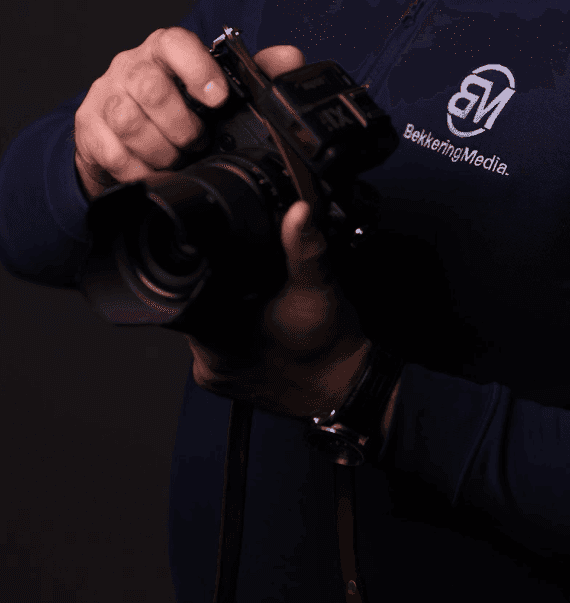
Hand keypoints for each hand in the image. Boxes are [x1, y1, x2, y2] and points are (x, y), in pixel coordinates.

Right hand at [73, 27, 303, 199]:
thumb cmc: (179, 106)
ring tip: (178, 158)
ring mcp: (106, 95)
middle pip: (148, 86)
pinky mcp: (88, 127)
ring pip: (128, 120)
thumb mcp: (219, 88)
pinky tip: (155, 172)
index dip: (196, 69)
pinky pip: (110, 151)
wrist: (126, 135)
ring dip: (160, 148)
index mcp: (166, 50)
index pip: (175, 43)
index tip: (218, 98)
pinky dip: (138, 169)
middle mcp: (131, 66)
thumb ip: (257, 71)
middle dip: (179, 123)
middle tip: (198, 141)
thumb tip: (292, 58)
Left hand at [185, 197, 371, 418]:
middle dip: (218, 289)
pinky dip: (231, 333)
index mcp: (218, 338)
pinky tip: (256, 326)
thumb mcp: (317, 287)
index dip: (206, 269)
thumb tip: (298, 213)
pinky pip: (217, 347)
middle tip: (253, 286)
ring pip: (206, 326)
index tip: (229, 264)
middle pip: (197, 306)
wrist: (346, 389)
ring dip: (224, 311)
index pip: (191, 291)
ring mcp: (217, 376)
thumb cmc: (330, 347)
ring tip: (256, 305)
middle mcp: (210, 361)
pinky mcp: (227, 383)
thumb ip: (304, 247)